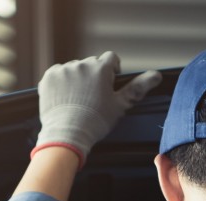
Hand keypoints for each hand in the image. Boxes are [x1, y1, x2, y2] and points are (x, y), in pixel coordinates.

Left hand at [34, 52, 161, 167]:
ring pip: (74, 69)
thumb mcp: (120, 106)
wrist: (67, 135)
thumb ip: (138, 88)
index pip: (111, 58)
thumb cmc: (96, 122)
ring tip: (77, 100)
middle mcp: (82, 64)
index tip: (108, 84)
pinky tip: (64, 99)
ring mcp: (63, 70)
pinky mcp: (49, 77)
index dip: (112, 71)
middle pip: (91, 64)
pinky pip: (58, 75)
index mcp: (101, 68)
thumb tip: (156, 75)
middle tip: (92, 98)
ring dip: (77, 79)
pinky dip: (61, 84)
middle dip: (93, 76)